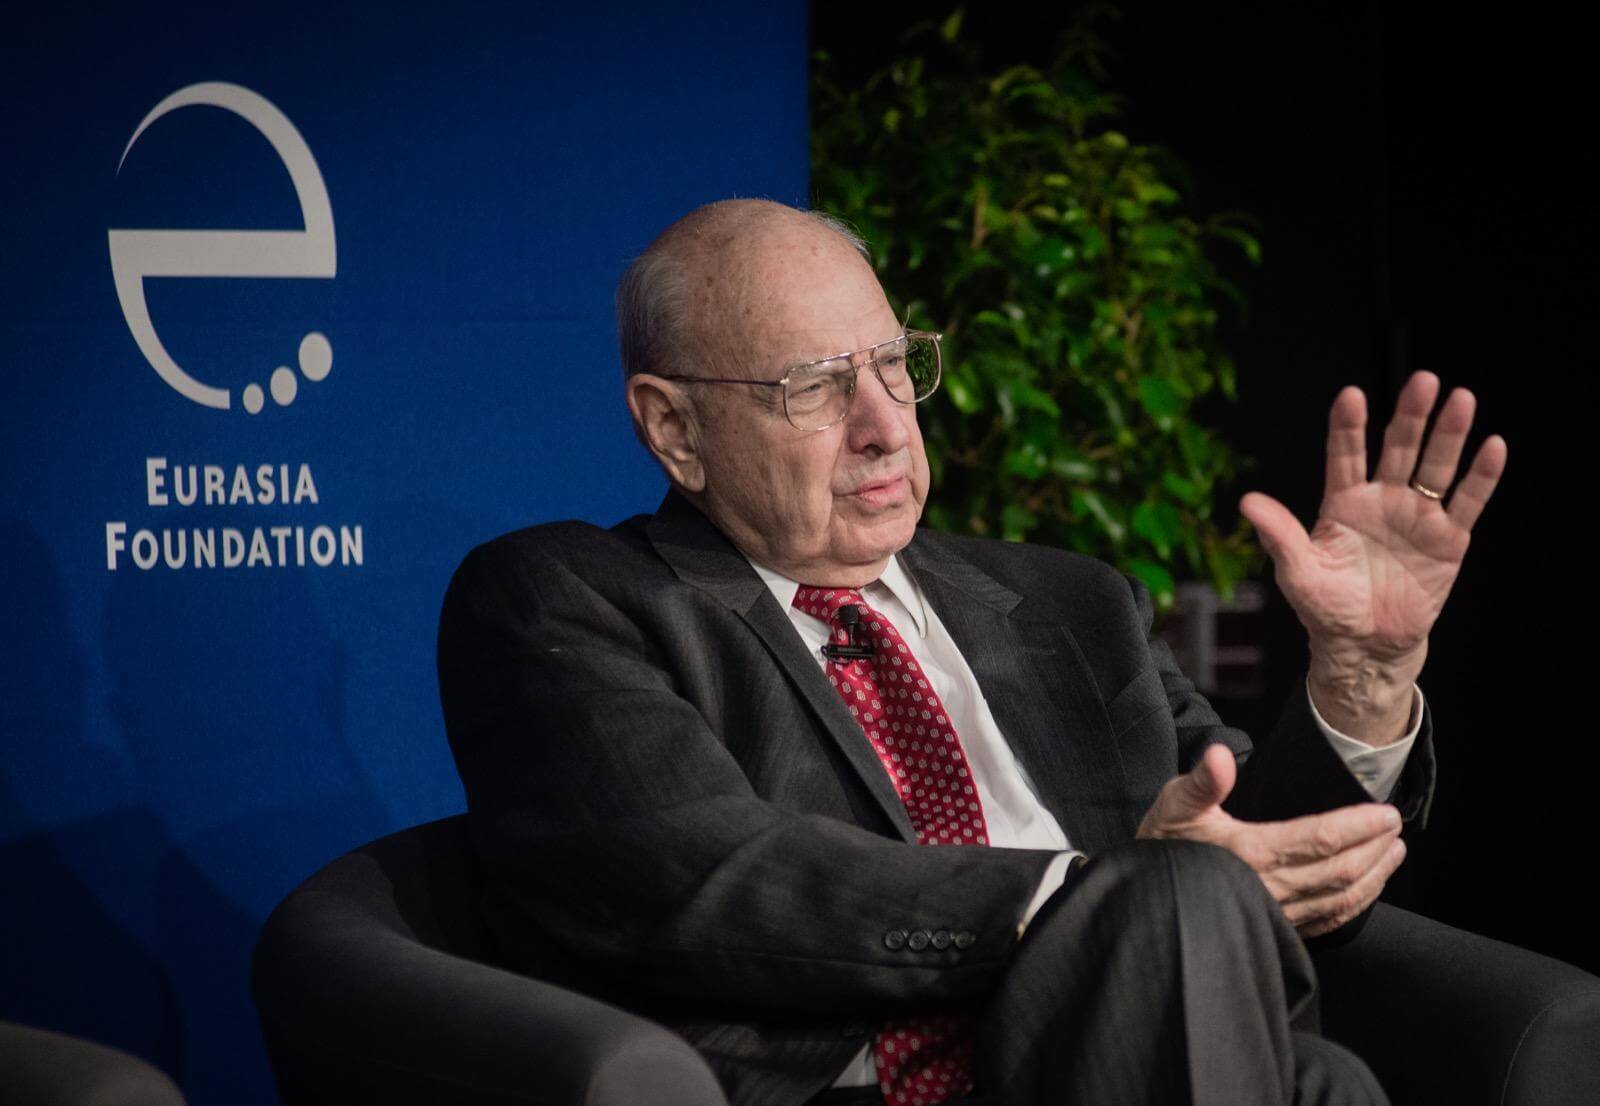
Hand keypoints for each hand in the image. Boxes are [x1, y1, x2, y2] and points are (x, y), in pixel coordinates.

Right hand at [1137, 744, 1405, 936]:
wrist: (1142, 899)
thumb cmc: (1159, 847)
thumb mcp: (1173, 804)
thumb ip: (1203, 780)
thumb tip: (1220, 753)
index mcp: (1251, 853)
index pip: (1321, 839)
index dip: (1359, 825)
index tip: (1387, 812)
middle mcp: (1270, 888)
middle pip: (1341, 871)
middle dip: (1375, 848)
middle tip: (1396, 826)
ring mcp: (1275, 914)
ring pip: (1340, 900)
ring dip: (1375, 877)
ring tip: (1394, 854)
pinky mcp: (1273, 929)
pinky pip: (1325, 921)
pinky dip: (1353, 905)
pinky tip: (1363, 892)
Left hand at [1239, 372, 1506, 738]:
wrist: (1365, 645)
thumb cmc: (1325, 607)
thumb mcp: (1297, 572)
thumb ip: (1278, 535)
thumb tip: (1246, 501)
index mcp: (1343, 502)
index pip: (1345, 455)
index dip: (1348, 427)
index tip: (1350, 395)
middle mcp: (1383, 499)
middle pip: (1399, 449)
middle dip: (1410, 416)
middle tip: (1423, 380)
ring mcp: (1418, 516)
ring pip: (1437, 467)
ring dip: (1450, 435)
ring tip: (1462, 399)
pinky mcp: (1449, 539)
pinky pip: (1468, 502)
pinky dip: (1482, 476)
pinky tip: (1493, 446)